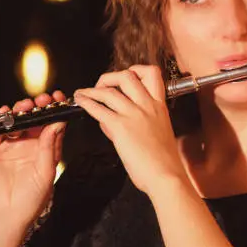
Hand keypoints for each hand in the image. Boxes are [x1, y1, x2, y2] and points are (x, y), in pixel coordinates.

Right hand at [0, 91, 65, 225]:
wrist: (7, 215)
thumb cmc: (31, 199)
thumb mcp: (45, 172)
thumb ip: (49, 148)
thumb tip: (57, 123)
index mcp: (45, 149)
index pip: (52, 124)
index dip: (56, 109)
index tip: (60, 98)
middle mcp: (28, 143)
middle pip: (34, 118)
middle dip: (39, 106)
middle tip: (43, 99)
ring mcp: (10, 144)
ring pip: (16, 120)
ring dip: (21, 109)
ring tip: (26, 105)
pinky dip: (0, 119)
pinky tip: (5, 112)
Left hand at [73, 65, 186, 194]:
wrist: (166, 176)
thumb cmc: (163, 162)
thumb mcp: (156, 135)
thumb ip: (135, 124)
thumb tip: (111, 121)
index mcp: (159, 106)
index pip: (152, 74)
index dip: (136, 70)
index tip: (126, 76)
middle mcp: (147, 106)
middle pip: (127, 76)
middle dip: (109, 78)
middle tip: (101, 86)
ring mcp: (134, 115)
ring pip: (109, 91)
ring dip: (91, 90)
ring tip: (82, 94)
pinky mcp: (121, 127)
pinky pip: (99, 109)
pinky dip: (86, 103)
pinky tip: (80, 102)